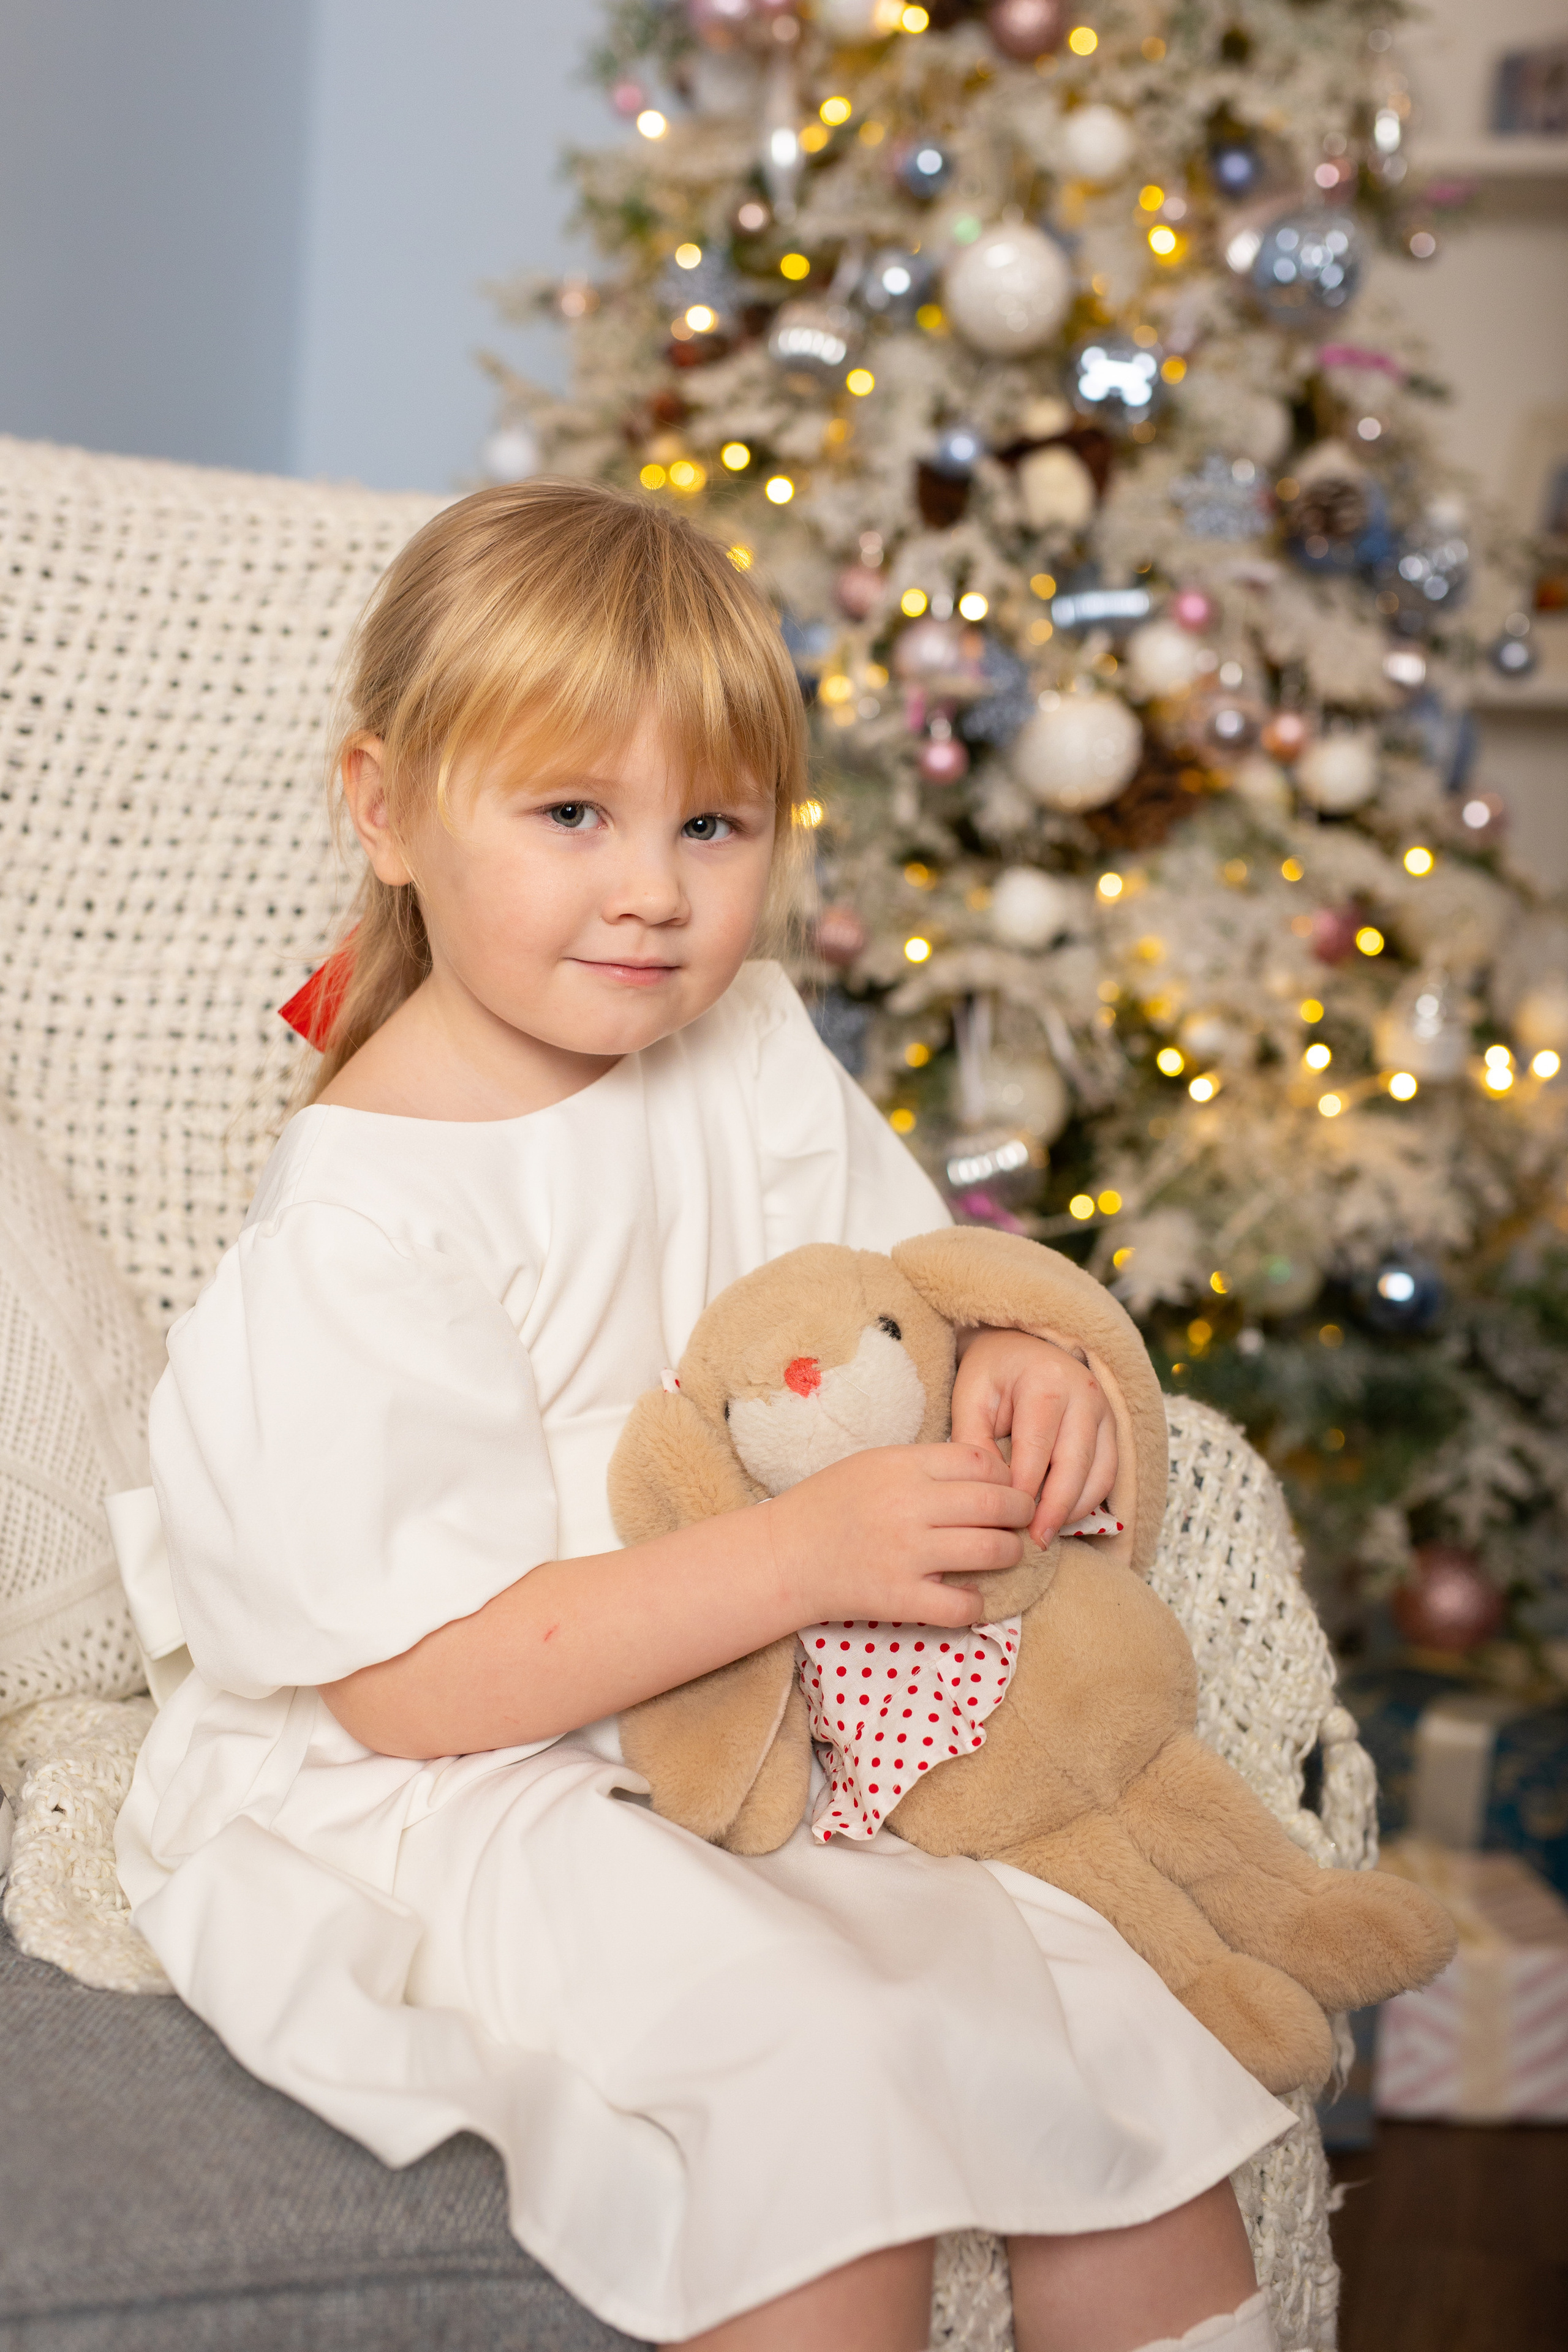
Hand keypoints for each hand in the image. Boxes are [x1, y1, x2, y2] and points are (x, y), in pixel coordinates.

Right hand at [767, 1443, 1034, 1627]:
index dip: (1005, 1474)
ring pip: (990, 1551)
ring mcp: (906, 1554)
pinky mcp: (899, 1598)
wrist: (783, 1555)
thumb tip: (985, 1472)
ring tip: (1006, 1554)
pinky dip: (976, 1603)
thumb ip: (924, 1465)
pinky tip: (970, 1595)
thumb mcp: (873, 1464)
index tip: (1006, 1487)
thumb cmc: (828, 1505)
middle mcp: (909, 1506)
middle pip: (995, 1503)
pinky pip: (961, 1605)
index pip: (980, 1461)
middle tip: (1023, 1519)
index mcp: (902, 1466)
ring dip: (1009, 1553)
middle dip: (1021, 1511)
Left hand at [951, 1327, 1117, 1545]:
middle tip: (1034, 1543)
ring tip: (1046, 1534)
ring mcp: (1105, 1410)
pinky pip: (1109, 1474)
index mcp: (1046, 1382)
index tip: (1006, 1523)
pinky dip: (1089, 1501)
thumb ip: (974, 1443)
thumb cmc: (991, 1374)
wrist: (1020, 1346)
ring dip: (1074, 1511)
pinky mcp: (1113, 1427)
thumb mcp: (971, 1398)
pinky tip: (1062, 1517)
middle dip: (1054, 1510)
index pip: (1037, 1450)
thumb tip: (992, 1495)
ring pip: (1099, 1475)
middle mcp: (1085, 1393)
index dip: (1022, 1492)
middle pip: (1075, 1466)